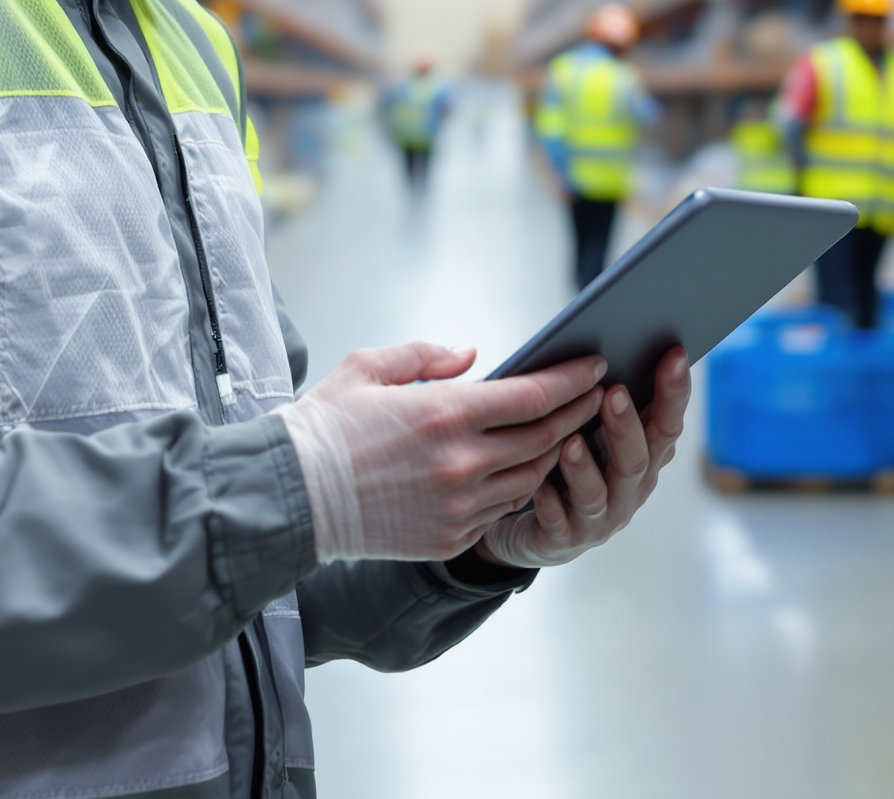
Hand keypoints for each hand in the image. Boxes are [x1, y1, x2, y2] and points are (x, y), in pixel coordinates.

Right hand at [279, 344, 605, 562]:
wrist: (293, 497)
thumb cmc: (325, 425)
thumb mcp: (367, 368)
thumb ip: (427, 355)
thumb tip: (474, 356)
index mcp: (445, 412)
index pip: (534, 395)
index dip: (572, 380)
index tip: (596, 366)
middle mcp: (462, 462)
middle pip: (546, 437)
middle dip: (581, 413)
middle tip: (601, 396)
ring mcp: (459, 506)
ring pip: (532, 478)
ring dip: (557, 452)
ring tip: (570, 431)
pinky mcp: (449, 537)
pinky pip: (501, 511)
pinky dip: (520, 487)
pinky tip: (526, 469)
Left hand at [473, 346, 690, 572]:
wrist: (542, 532)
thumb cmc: (570, 469)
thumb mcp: (593, 434)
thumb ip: (605, 404)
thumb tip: (603, 353)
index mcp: (643, 459)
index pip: (667, 425)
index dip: (674, 393)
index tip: (675, 354)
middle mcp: (629, 491)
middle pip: (637, 460)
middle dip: (627, 426)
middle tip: (615, 392)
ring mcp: (599, 519)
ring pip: (599, 494)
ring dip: (586, 468)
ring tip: (571, 442)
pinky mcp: (565, 539)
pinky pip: (559, 523)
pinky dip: (551, 504)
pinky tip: (540, 488)